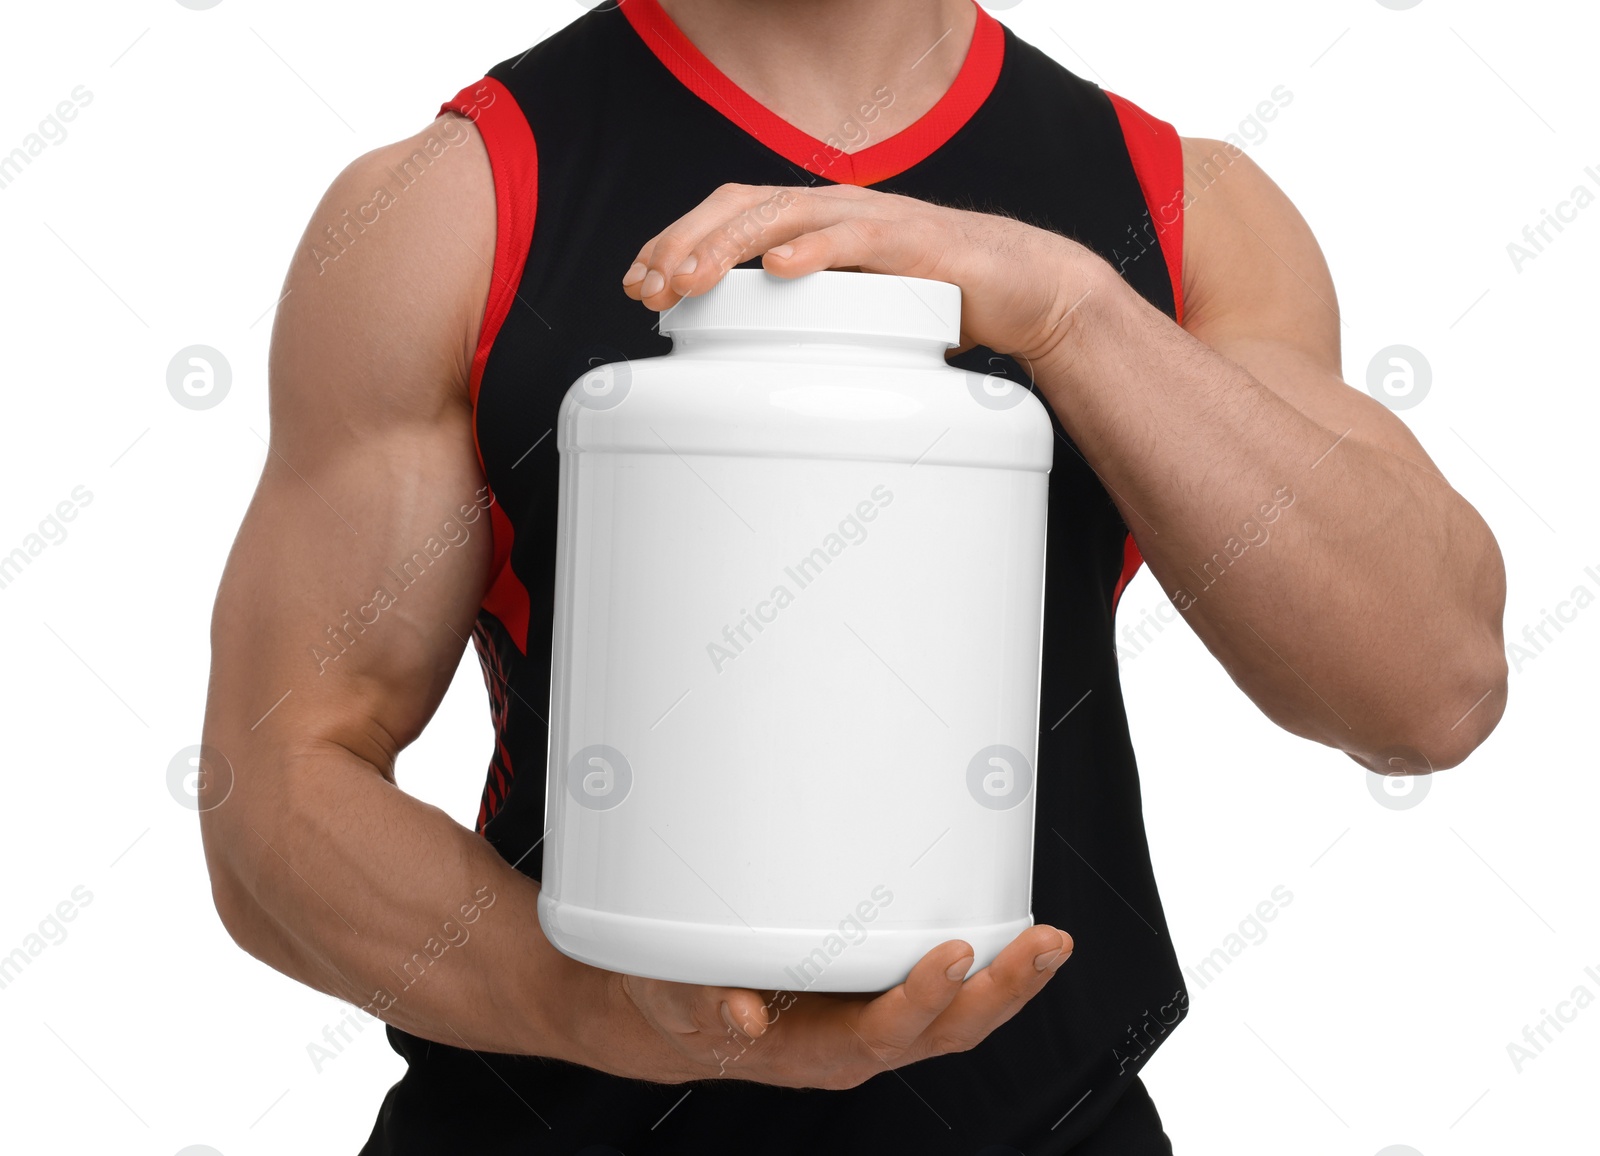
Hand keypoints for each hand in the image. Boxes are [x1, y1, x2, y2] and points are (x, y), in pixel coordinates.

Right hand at [573, 924, 1071, 1089]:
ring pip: (960, 1019)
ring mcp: (878, 1023)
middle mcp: (858, 1045)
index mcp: (813, 1050)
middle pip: (944, 1031)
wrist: (686, 1019)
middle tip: (1043, 946)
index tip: (952, 954)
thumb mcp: (680, 998)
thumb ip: (706, 1005)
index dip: (920, 999)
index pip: (880, 1033)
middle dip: (1000, 992)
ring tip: (1053, 943)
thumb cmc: (687, 1002)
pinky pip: (951, 999)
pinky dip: (991, 974)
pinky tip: (1020, 941)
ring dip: (1011, 984)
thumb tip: (739, 1015)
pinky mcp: (885, 997)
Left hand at [621, 183, 1107, 364]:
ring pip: (780, 215)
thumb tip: (746, 372)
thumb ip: (804, 327)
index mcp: (811, 221)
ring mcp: (869, 219)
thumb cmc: (934, 303)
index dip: (676, 242)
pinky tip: (777, 268)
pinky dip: (812, 249)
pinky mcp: (910, 242)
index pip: (725, 215)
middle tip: (647, 287)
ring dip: (726, 246)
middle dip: (682, 244)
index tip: (638, 285)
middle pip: (737, 206)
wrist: (1021, 287)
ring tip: (688, 279)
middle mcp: (832, 208)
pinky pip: (852, 238)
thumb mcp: (853, 316)